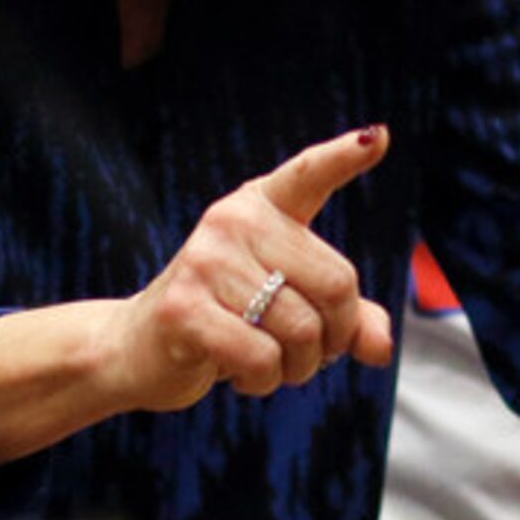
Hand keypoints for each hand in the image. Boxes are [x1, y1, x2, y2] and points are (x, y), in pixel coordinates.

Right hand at [107, 126, 396, 410]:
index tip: (377, 138)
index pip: (308, 175)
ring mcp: (205, 261)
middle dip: (334, 338)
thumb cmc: (227, 321)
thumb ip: (345, 320)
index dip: (344, 158)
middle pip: (336, 285)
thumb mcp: (291, 308)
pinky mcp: (183, 308)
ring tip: (269, 363)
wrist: (140, 350)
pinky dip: (264, 381)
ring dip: (298, 368)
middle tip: (306, 353)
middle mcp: (233, 221)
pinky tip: (238, 373)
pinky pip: (262, 358)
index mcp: (261, 208)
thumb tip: (379, 348)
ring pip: (302, 331)